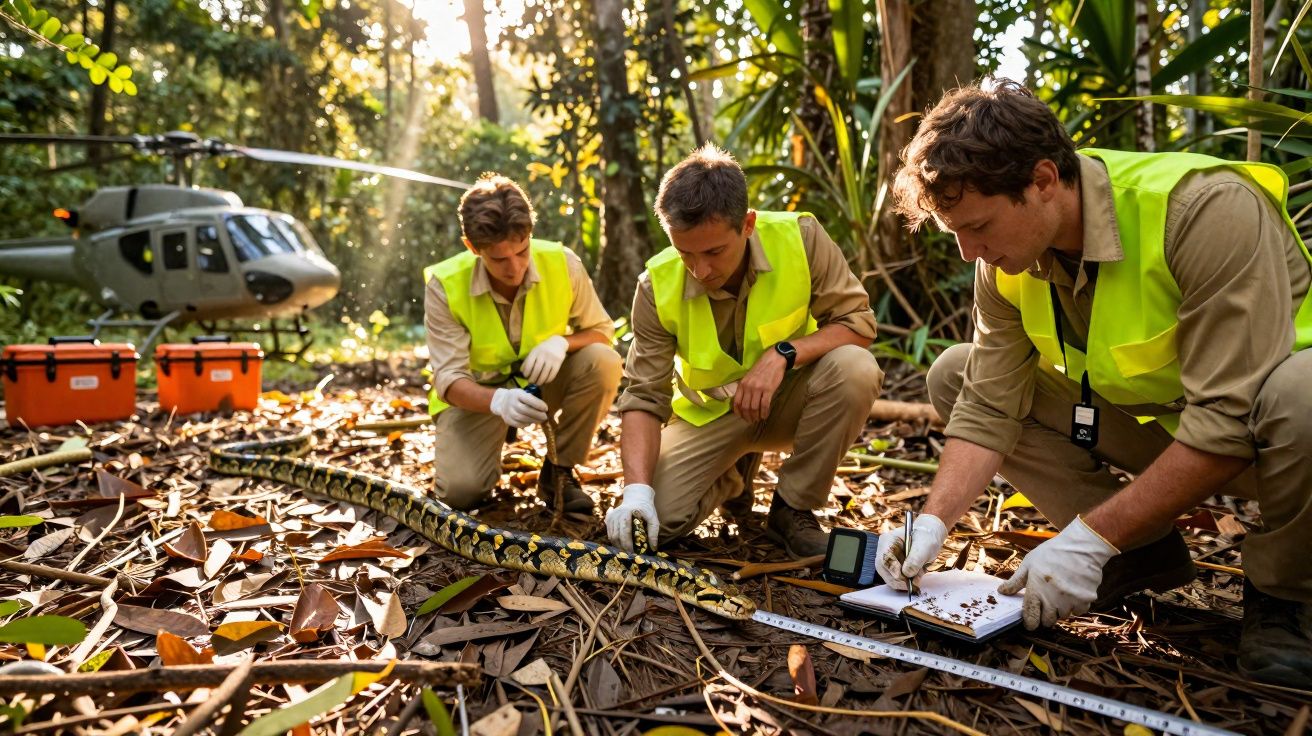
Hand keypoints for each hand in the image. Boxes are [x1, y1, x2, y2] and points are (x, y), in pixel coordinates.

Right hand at [489, 387, 548, 427]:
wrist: (501, 402)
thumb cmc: (517, 397)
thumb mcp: (523, 393)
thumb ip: (532, 398)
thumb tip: (544, 408)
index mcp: (516, 394)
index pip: (528, 399)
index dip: (538, 404)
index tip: (546, 408)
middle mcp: (511, 402)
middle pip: (525, 410)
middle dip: (537, 414)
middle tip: (545, 417)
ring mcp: (508, 412)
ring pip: (522, 418)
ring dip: (533, 420)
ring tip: (540, 420)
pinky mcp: (507, 420)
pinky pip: (518, 424)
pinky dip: (526, 424)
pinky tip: (531, 422)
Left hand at [522, 335, 568, 384]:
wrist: (557, 342)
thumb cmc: (543, 348)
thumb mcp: (534, 351)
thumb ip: (528, 360)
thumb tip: (522, 371)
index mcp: (535, 351)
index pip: (529, 364)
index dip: (526, 372)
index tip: (525, 376)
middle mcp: (543, 354)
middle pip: (537, 370)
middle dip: (533, 378)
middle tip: (531, 382)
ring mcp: (551, 359)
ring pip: (545, 373)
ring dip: (540, 381)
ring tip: (538, 383)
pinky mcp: (558, 362)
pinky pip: (553, 374)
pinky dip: (548, 379)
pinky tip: (545, 381)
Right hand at [605, 484, 659, 552]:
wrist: (637, 497)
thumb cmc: (646, 509)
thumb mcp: (653, 518)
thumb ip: (654, 532)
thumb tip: (653, 548)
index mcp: (627, 513)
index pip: (624, 532)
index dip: (627, 544)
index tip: (633, 554)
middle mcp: (616, 515)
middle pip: (616, 536)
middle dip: (622, 548)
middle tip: (630, 556)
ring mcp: (611, 517)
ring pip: (611, 537)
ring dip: (618, 546)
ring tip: (627, 553)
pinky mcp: (608, 519)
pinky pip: (609, 534)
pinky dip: (615, 542)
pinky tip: (622, 546)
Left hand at [732, 350, 786, 422]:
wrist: (774, 360)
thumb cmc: (762, 368)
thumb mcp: (749, 377)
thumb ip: (745, 388)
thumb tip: (743, 401)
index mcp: (742, 384)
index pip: (737, 402)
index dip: (739, 412)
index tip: (742, 417)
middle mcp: (748, 387)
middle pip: (745, 407)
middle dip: (748, 416)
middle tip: (751, 420)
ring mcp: (758, 388)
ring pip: (754, 407)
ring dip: (756, 416)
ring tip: (758, 419)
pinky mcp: (768, 390)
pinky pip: (764, 405)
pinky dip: (764, 413)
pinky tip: (765, 415)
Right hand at [875, 514, 947, 590]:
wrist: (928, 540)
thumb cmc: (926, 538)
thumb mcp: (924, 545)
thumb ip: (916, 559)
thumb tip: (907, 573)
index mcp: (888, 540)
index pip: (884, 557)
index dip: (892, 569)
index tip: (904, 577)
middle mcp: (884, 552)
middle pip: (883, 570)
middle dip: (897, 580)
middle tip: (912, 585)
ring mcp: (888, 562)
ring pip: (889, 578)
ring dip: (902, 584)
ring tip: (916, 582)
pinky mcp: (894, 571)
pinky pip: (896, 582)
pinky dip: (906, 585)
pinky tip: (915, 582)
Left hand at [997, 515, 1117, 628]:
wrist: (1081, 546)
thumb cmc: (1052, 553)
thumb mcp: (1029, 563)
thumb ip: (1015, 581)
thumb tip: (1001, 592)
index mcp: (1036, 590)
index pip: (1031, 617)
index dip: (1030, 622)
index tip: (1030, 620)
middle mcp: (1053, 599)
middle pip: (1047, 621)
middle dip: (1045, 615)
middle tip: (1045, 602)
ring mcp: (1070, 601)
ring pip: (1063, 616)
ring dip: (1060, 610)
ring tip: (1059, 593)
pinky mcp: (1086, 600)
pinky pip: (1078, 611)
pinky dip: (1075, 605)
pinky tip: (1072, 592)